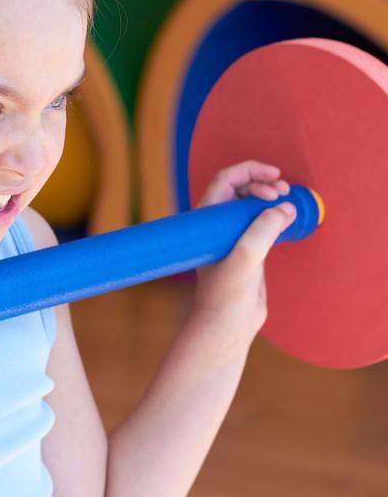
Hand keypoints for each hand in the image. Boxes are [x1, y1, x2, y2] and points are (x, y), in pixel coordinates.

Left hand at [190, 161, 296, 360]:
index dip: (249, 171)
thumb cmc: (226, 294)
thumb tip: (285, 207)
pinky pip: (262, 221)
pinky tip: (289, 217)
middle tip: (282, 193)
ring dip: (270, 197)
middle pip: (240, 188)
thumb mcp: (245, 258)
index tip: (274, 176)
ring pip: (251, 204)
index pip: (225, 181)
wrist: (228, 325)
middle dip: (263, 183)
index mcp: (206, 220)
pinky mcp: (248, 248)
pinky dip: (275, 214)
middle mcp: (217, 224)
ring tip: (288, 200)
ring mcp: (232, 236)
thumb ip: (262, 231)